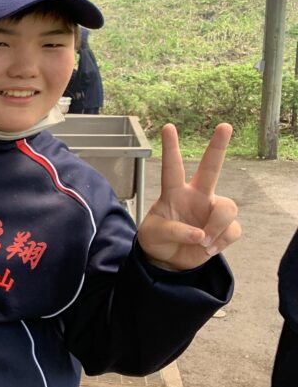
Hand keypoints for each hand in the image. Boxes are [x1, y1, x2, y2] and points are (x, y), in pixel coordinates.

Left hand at [137, 123, 240, 270]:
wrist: (168, 260)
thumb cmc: (157, 239)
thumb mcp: (153, 235)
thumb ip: (174, 231)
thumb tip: (200, 235)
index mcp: (174, 193)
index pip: (172, 168)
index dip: (170, 148)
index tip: (168, 127)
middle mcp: (197, 196)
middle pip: (211, 168)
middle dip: (218, 147)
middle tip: (225, 126)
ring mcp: (212, 210)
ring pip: (227, 208)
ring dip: (216, 227)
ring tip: (202, 242)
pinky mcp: (225, 228)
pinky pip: (233, 230)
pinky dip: (220, 242)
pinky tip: (208, 248)